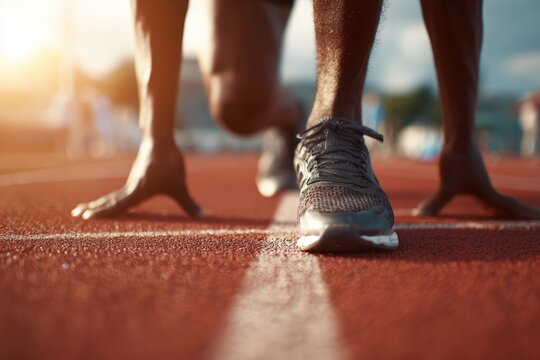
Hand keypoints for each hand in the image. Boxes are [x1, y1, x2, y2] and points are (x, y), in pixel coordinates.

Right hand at [71, 140, 201, 218]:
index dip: (102, 213)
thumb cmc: (169, 163)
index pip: (117, 206)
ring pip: (112, 197)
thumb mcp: (179, 186)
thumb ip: (189, 204)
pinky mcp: (136, 179)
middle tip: (76, 215)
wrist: (161, 140)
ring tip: (83, 210)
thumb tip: (204, 218)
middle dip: (94, 209)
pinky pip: (119, 194)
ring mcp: (132, 183)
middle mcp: (131, 188)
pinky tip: (108, 204)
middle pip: (109, 202)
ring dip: (99, 205)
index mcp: (137, 191)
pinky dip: (109, 201)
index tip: (86, 217)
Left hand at [414, 144, 539, 218]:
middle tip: (533, 222)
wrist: (458, 138)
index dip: (525, 216)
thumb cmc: (456, 161)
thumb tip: (421, 215)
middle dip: (517, 215)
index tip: (539, 221)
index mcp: (487, 193)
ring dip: (504, 209)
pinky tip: (485, 205)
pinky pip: (486, 192)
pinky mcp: (473, 174)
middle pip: (506, 205)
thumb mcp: (447, 186)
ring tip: (507, 220)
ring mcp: (481, 180)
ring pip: (496, 199)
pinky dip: (491, 202)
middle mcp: (487, 188)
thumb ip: (437, 202)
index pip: (510, 208)